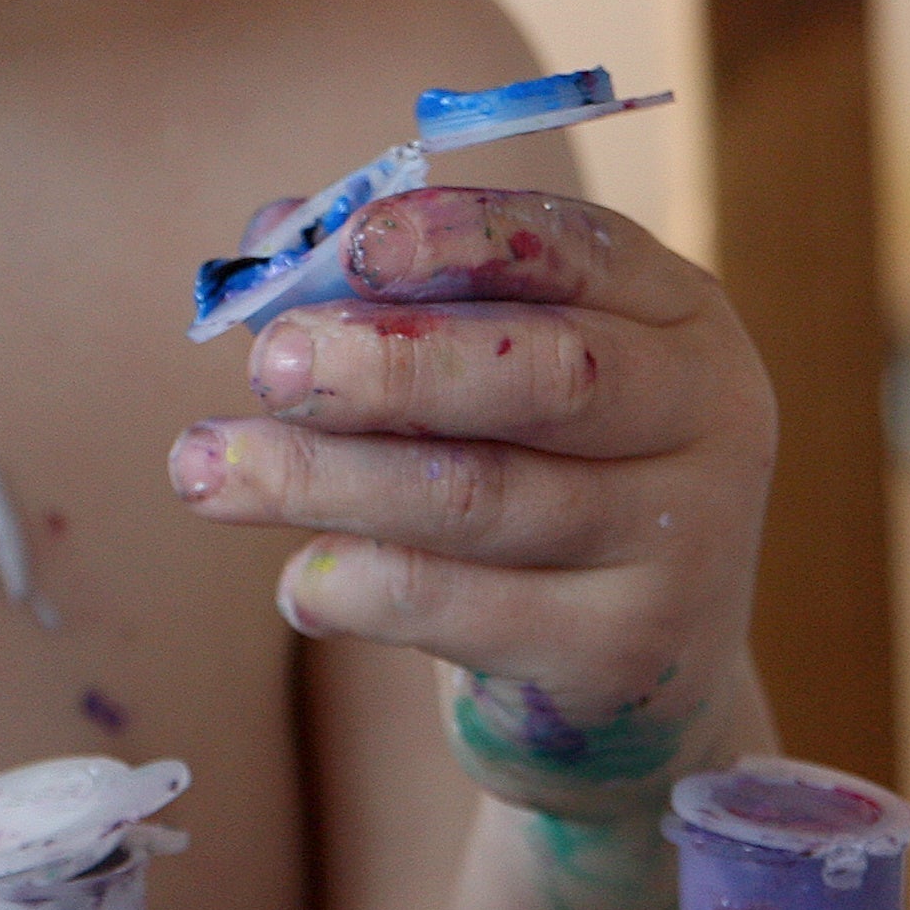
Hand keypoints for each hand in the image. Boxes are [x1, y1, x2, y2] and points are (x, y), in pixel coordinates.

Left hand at [167, 185, 773, 818]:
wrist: (628, 678)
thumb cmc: (535, 477)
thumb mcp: (492, 376)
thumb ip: (391, 295)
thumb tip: (270, 232)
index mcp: (675, 316)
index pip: (582, 249)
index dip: (466, 237)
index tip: (358, 243)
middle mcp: (704, 419)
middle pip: (548, 375)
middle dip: (393, 364)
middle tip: (267, 365)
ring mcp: (681, 543)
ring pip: (481, 496)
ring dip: (325, 479)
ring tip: (204, 469)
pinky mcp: (621, 653)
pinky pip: (463, 609)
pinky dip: (356, 586)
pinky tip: (295, 585)